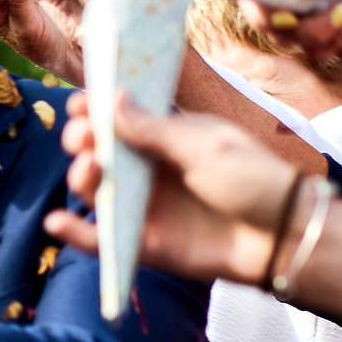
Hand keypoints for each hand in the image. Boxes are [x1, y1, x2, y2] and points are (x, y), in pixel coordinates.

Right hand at [51, 90, 301, 288]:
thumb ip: (153, 128)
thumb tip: (112, 98)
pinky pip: (104, 239)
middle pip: (101, 152)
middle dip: (83, 140)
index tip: (80, 102)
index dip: (95, 110)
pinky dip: (77, 233)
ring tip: (87, 171)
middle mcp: (151, 171)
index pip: (120, 120)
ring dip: (80, 178)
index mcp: (167, 138)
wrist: (284, 234)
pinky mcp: (146, 244)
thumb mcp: (203, 145)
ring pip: (98, 191)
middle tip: (83, 137)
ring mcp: (147, 207)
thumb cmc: (252, 179)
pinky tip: (57, 222)